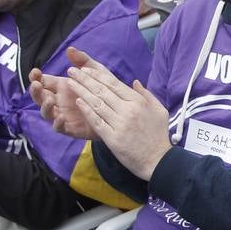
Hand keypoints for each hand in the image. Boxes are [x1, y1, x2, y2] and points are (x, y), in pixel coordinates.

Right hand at [28, 48, 97, 140]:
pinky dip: (57, 124)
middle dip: (35, 91)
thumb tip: (70, 49)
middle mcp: (58, 101)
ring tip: (49, 100)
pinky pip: (60, 128)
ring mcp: (63, 115)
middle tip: (37, 84)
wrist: (118, 109)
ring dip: (45, 106)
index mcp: (61, 87)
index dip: (36, 77)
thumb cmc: (104, 89)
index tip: (35, 71)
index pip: (42, 81)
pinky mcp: (71, 128)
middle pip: (39, 97)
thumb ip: (83, 60)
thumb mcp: (95, 71)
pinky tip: (60, 118)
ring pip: (46, 113)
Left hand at [67, 48, 171, 180]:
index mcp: (139, 102)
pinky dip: (86, 110)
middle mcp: (128, 110)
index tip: (86, 69)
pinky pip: (96, 121)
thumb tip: (134, 82)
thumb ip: (147, 95)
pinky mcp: (112, 138)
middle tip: (72, 71)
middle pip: (102, 91)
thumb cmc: (159, 135)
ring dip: (81, 91)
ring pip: (96, 104)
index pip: (114, 84)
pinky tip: (78, 102)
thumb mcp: (160, 110)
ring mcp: (119, 124)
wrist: (158, 160)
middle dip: (85, 79)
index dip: (98, 75)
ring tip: (70, 83)